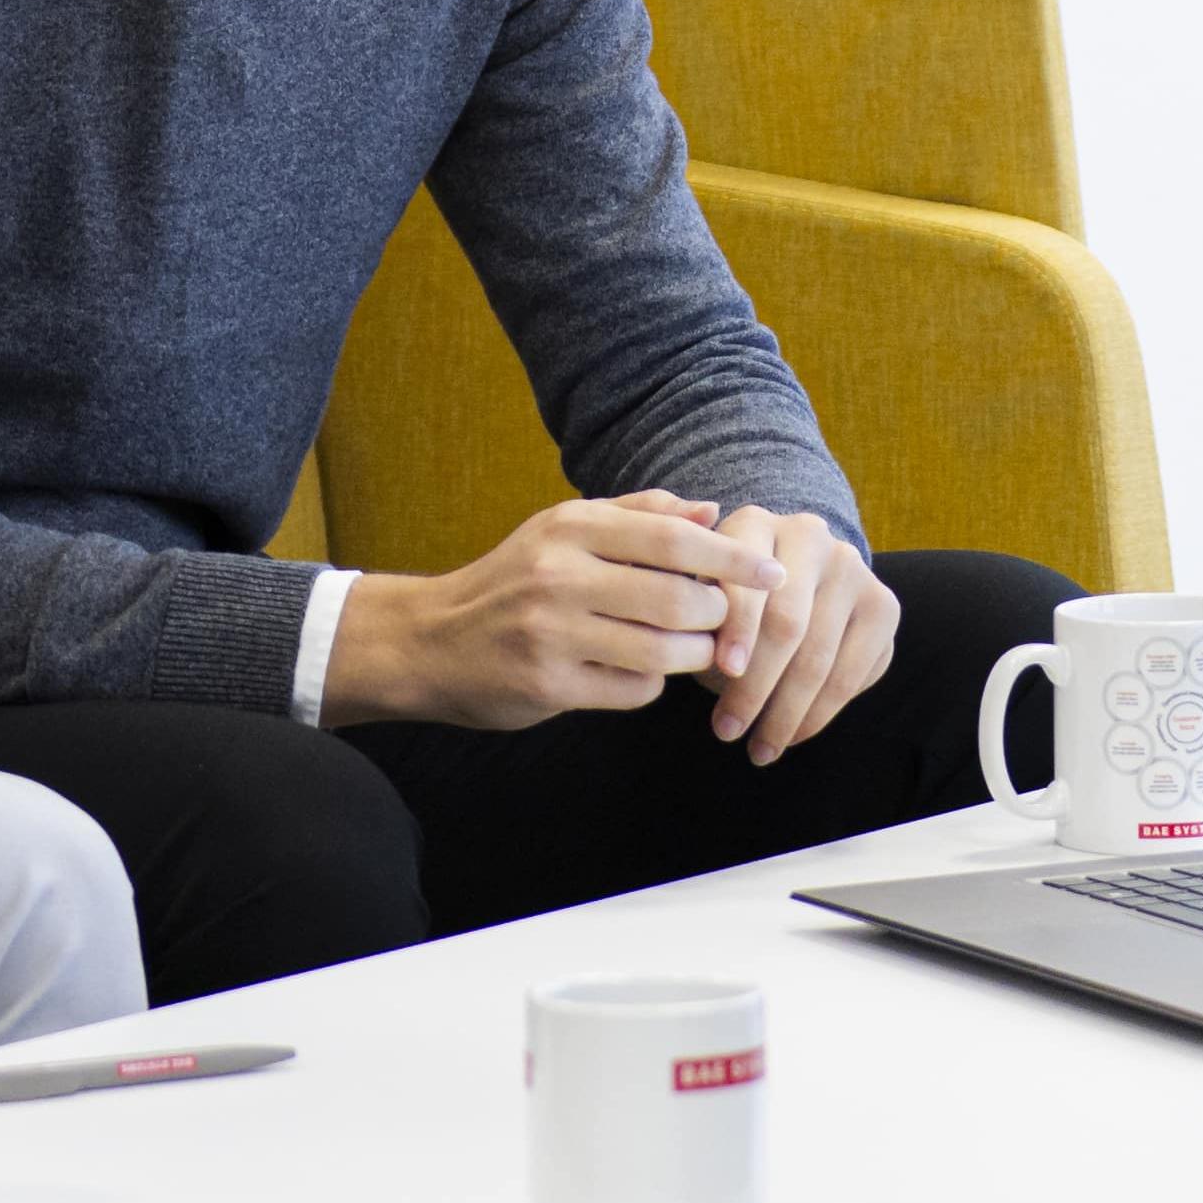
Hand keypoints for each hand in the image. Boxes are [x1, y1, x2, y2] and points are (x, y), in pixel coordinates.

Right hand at [323, 492, 768, 730]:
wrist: (429, 641)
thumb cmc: (511, 582)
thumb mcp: (563, 531)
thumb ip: (638, 516)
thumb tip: (712, 512)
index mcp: (571, 527)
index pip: (675, 540)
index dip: (733, 559)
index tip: (773, 573)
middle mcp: (559, 574)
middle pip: (679, 601)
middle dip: (717, 618)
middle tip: (720, 624)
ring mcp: (551, 632)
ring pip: (664, 651)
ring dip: (692, 657)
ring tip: (687, 650)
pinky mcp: (547, 684)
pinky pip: (633, 690)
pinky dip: (648, 684)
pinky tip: (630, 672)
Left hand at [686, 501, 899, 757]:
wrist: (792, 581)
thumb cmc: (727, 600)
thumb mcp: (701, 598)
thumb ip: (698, 619)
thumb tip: (703, 654)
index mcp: (754, 525)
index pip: (748, 579)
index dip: (739, 626)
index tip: (724, 671)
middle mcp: (808, 535)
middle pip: (788, 622)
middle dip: (756, 686)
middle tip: (727, 732)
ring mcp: (852, 568)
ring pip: (820, 654)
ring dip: (787, 712)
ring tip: (759, 749)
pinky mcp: (883, 604)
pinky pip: (853, 671)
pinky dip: (820, 713)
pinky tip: (794, 736)